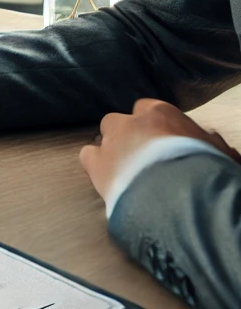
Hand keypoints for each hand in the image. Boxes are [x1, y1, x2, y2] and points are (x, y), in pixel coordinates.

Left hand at [79, 98, 240, 202]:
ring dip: (113, 149)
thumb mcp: (219, 154)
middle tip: (142, 157)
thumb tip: (208, 139)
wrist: (183, 199)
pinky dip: (95, 164)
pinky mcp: (97, 164)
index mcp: (161, 114)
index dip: (153, 126)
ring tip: (125, 170)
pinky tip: (107, 178)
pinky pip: (88, 155)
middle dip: (129, 136)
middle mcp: (131, 122)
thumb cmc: (207, 174)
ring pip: (104, 136)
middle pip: (121, 121)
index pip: (148, 109)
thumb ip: (208, 143)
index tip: (160, 140)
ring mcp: (111, 142)